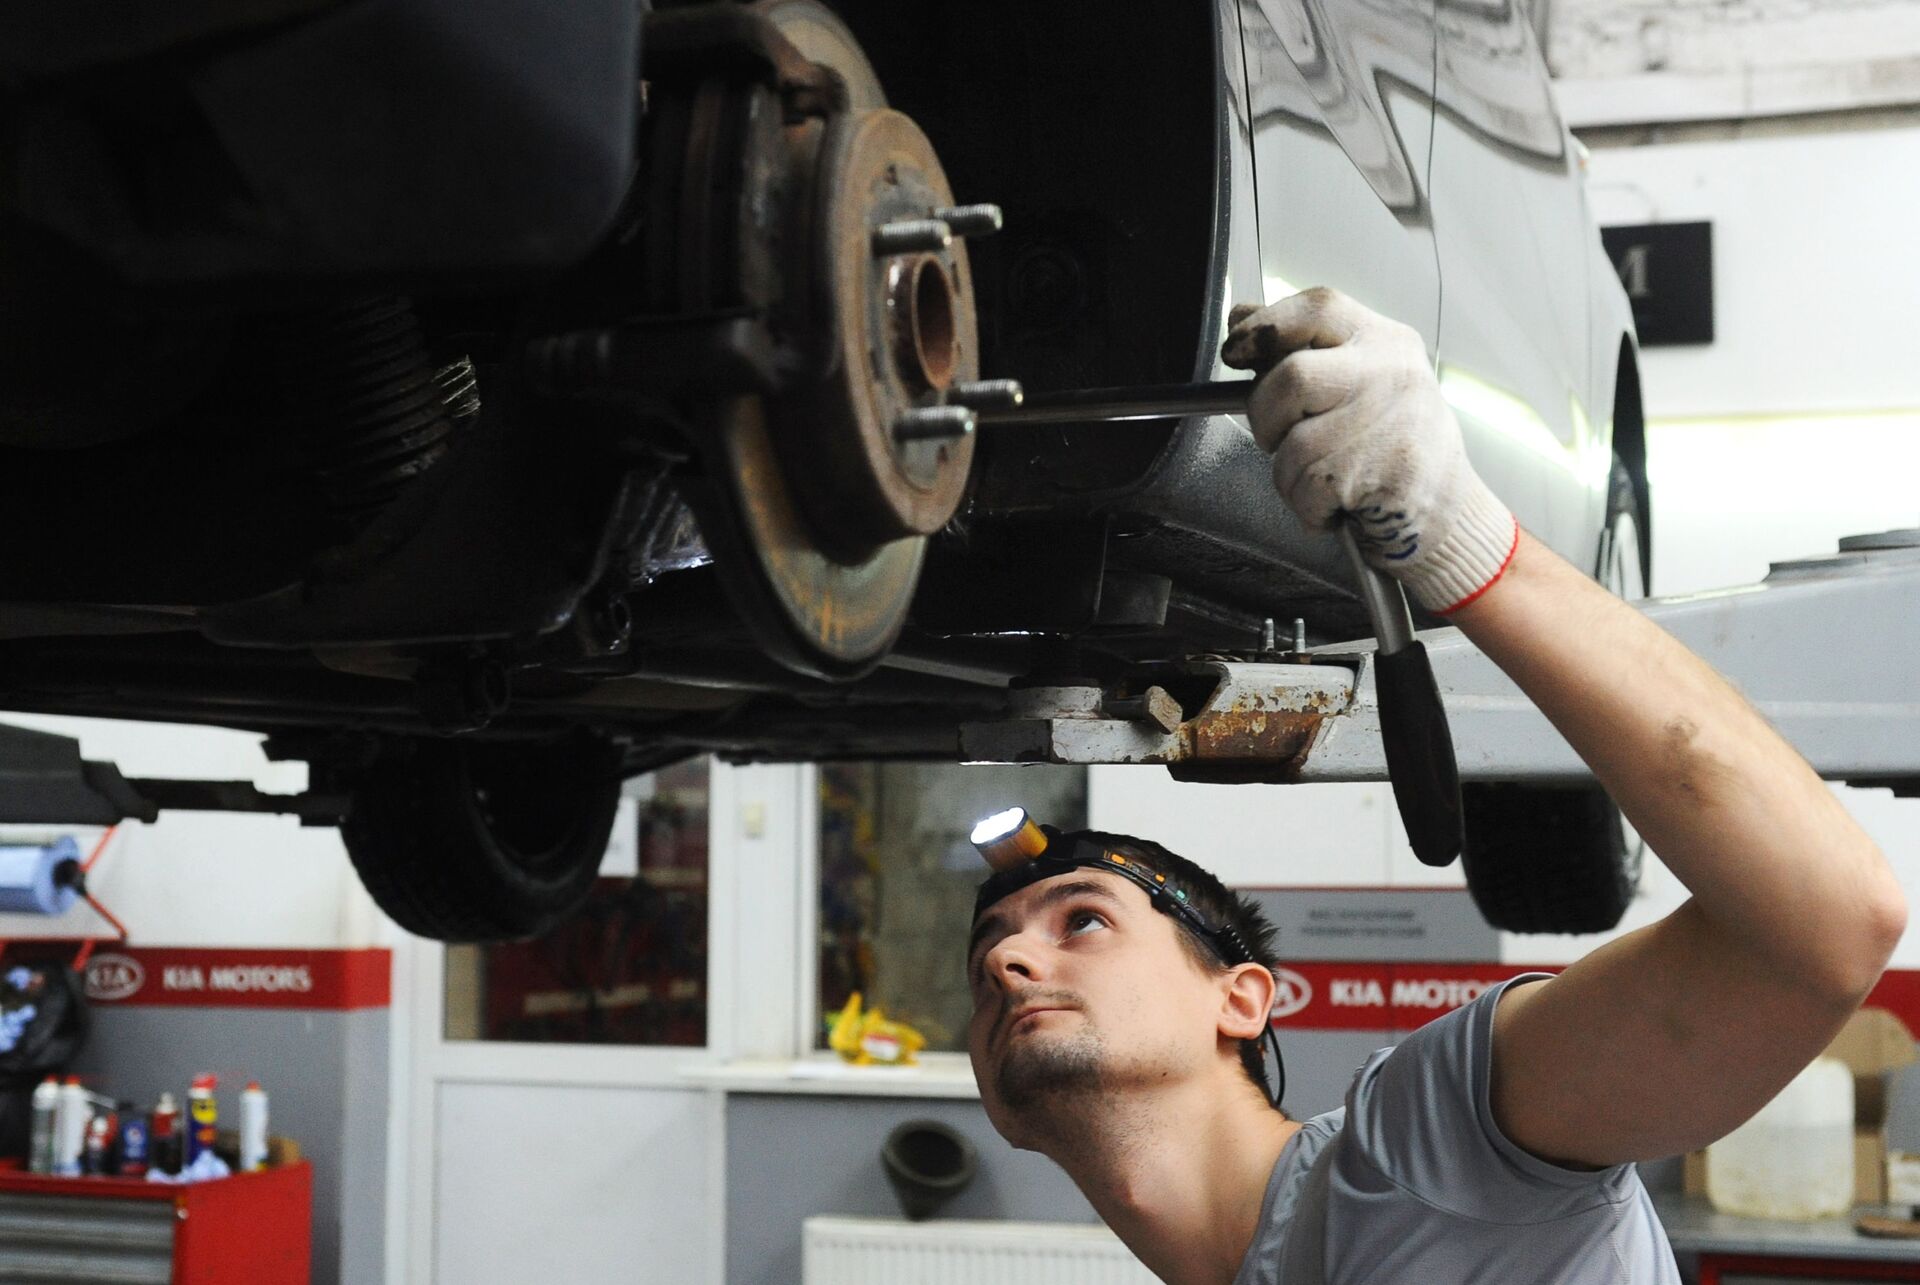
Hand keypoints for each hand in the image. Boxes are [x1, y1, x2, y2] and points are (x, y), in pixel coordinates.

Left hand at [1222, 287, 1517, 612]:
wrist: (1448, 511)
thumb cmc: (1391, 446)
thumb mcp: (1358, 381)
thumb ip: (1301, 348)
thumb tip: (1243, 317)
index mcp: (1384, 341)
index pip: (1318, 308)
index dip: (1265, 326)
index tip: (1234, 350)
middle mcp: (1392, 374)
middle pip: (1291, 379)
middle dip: (1265, 416)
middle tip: (1279, 438)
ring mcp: (1391, 423)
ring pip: (1291, 445)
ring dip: (1287, 475)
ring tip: (1320, 481)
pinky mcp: (1385, 474)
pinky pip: (1305, 488)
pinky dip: (1307, 507)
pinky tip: (1336, 504)